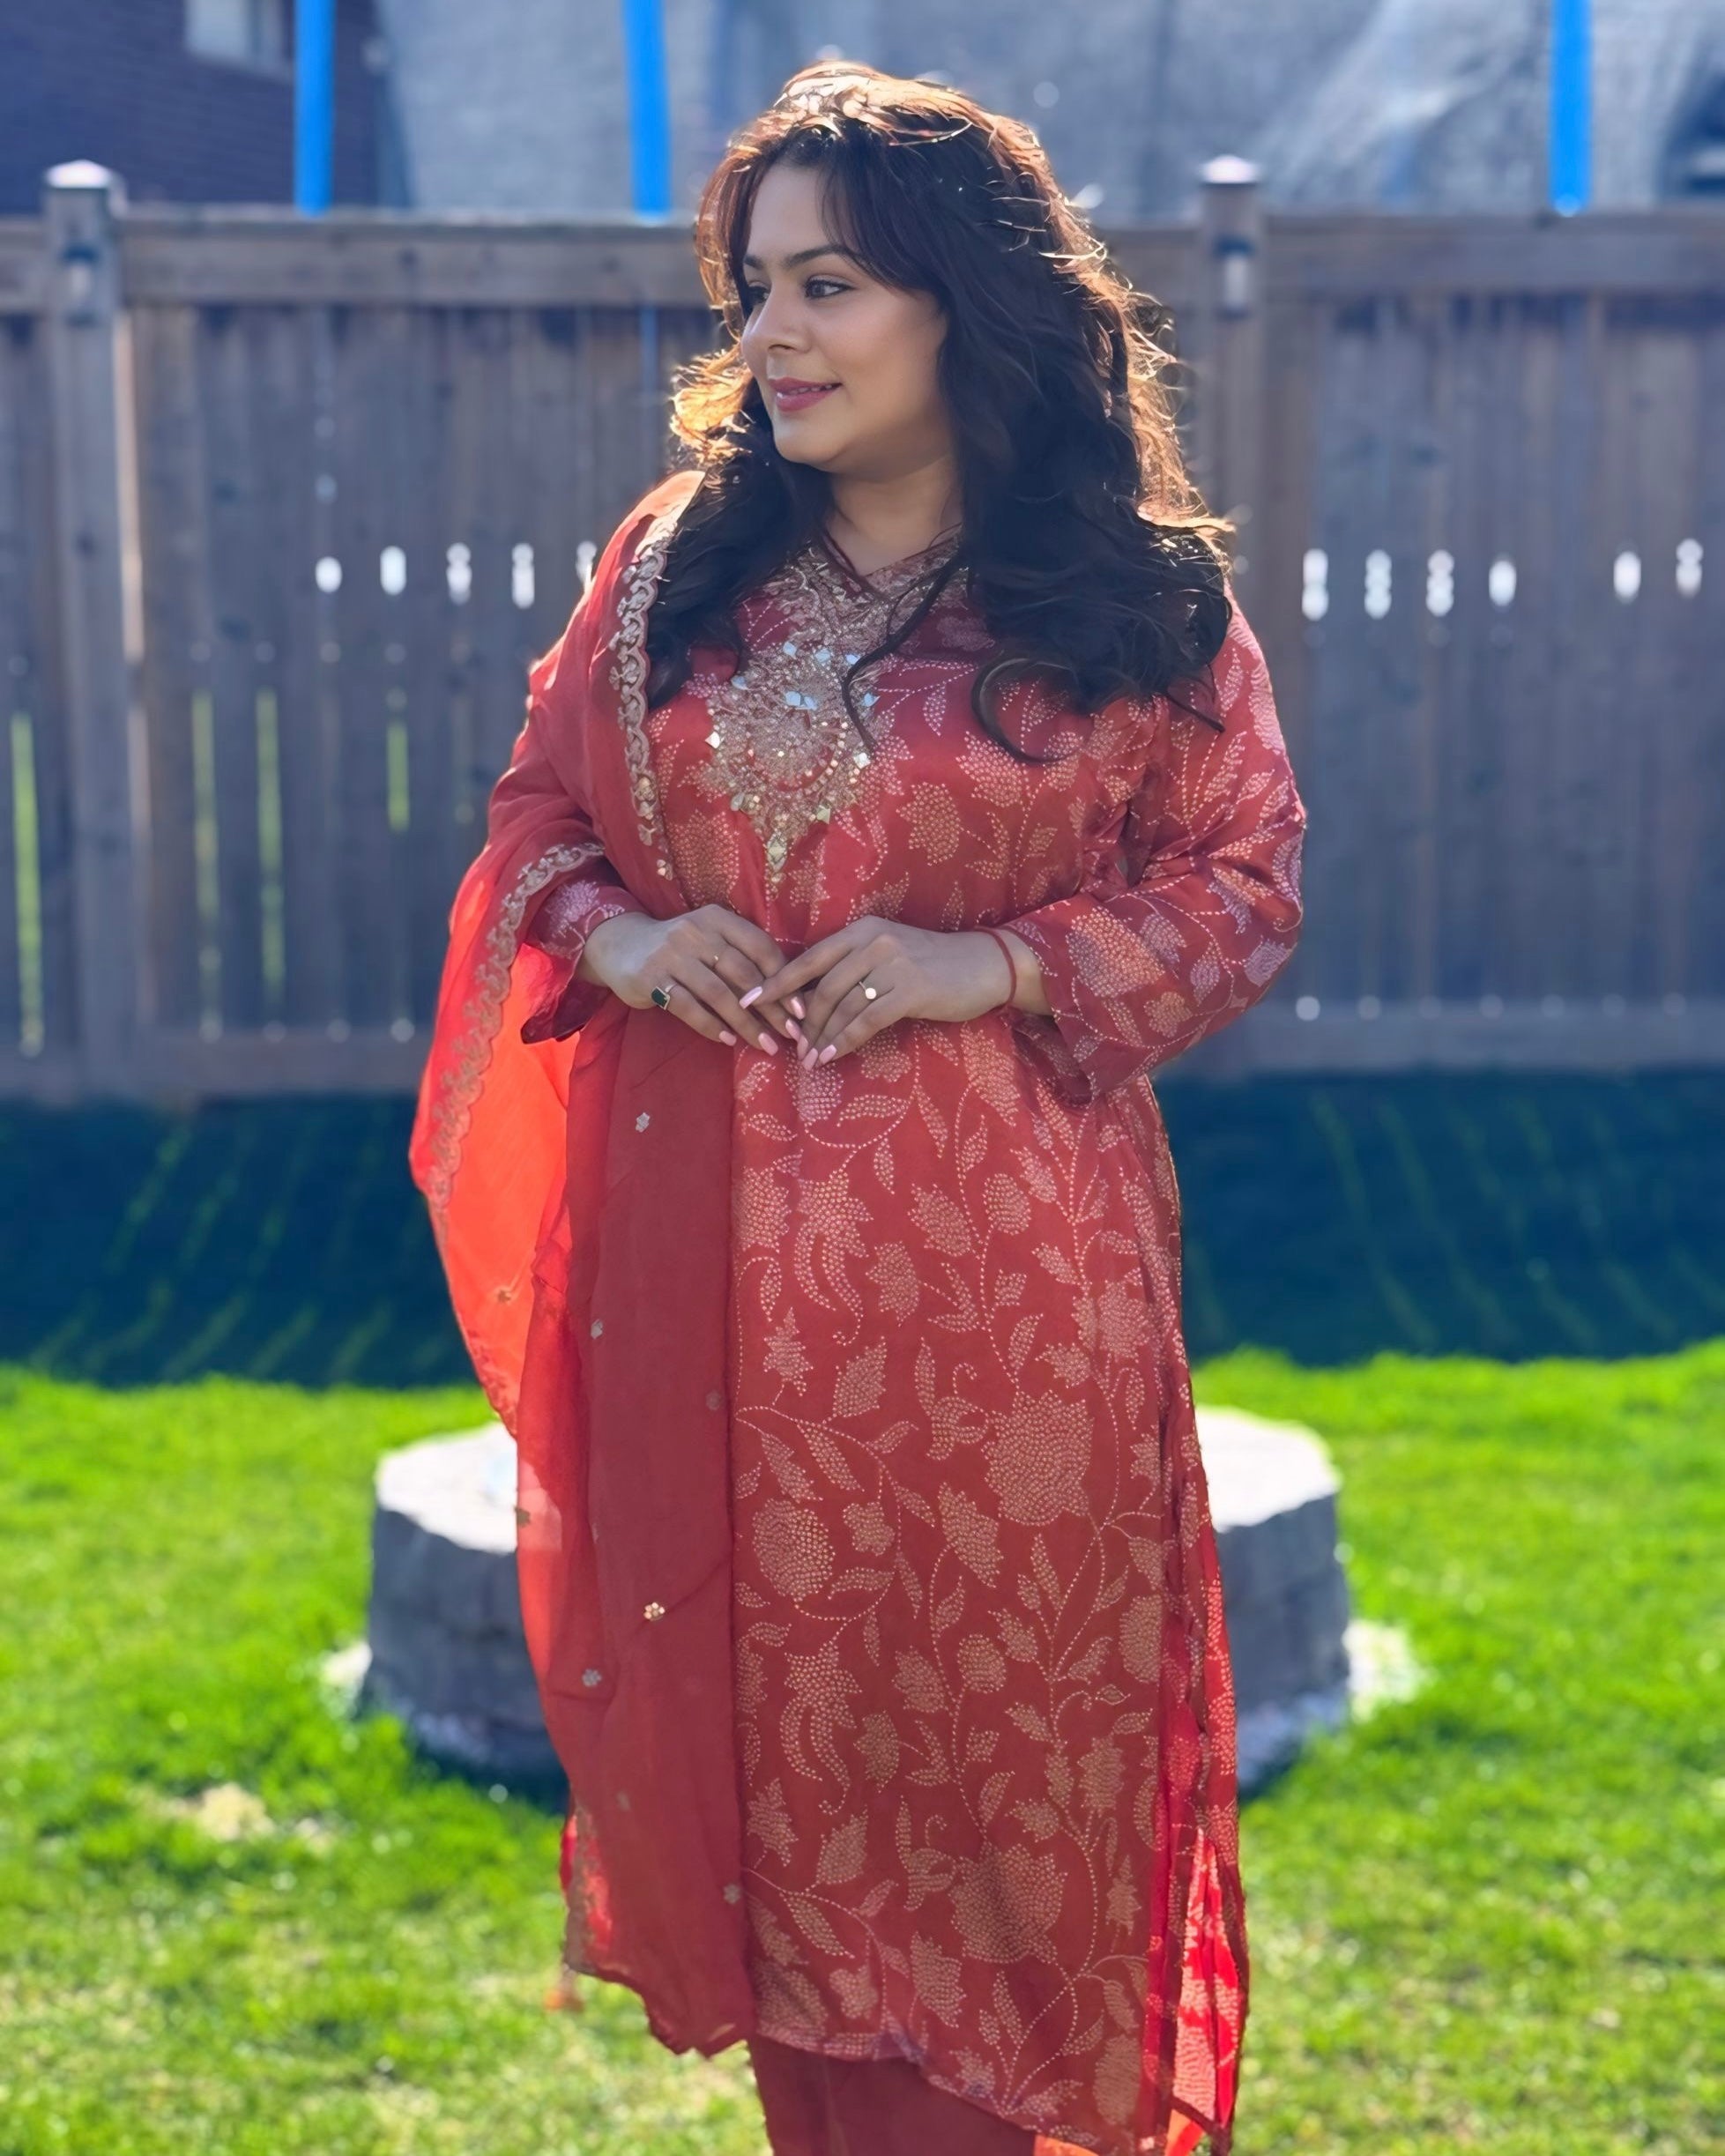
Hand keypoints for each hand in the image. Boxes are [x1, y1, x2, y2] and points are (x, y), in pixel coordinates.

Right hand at [581, 905, 796, 1053]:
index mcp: (717, 919)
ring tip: (764, 1044)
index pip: (760, 947)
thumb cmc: (679, 949)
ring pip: (718, 993)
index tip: (801, 1009)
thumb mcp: (709, 941)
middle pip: (743, 974)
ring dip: (745, 1023)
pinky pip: (689, 1007)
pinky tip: (728, 1040)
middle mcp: (696, 932)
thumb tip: (786, 997)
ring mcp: (672, 955)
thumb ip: (740, 959)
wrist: (620, 946)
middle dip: (771, 1008)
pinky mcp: (651, 978)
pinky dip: (711, 1026)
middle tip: (790, 1034)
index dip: (784, 979)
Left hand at [753, 916, 1020, 1067]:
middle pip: (822, 987)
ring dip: (822, 1037)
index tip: (751, 1001)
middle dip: (802, 1021)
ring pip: (841, 1005)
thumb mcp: (889, 955)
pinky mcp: (910, 989)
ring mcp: (893, 963)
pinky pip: (867, 1019)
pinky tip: (833, 1056)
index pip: (809, 958)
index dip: (778, 981)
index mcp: (862, 930)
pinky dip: (845, 1040)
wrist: (985, 965)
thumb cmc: (934, 965)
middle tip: (792, 1048)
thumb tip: (811, 1001)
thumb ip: (854, 969)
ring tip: (810, 1060)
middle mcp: (873, 941)